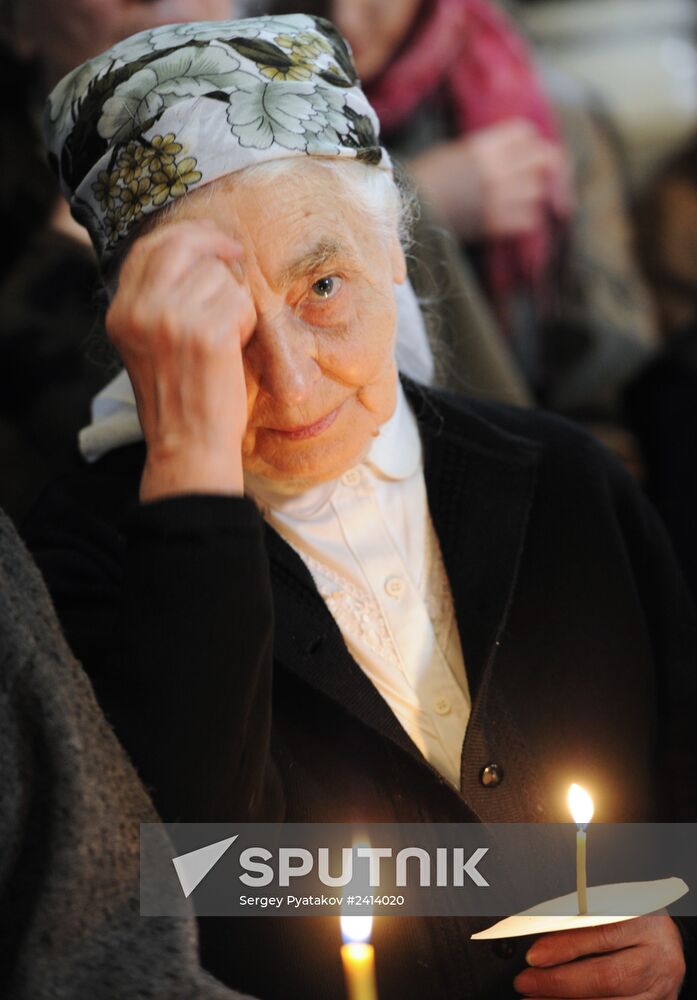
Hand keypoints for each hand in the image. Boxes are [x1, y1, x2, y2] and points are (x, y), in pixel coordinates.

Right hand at [106, 218, 255, 500]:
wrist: (188, 447)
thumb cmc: (179, 401)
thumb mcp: (147, 346)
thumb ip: (156, 302)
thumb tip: (193, 254)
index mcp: (121, 313)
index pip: (148, 248)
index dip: (185, 236)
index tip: (212, 242)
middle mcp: (140, 311)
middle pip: (183, 246)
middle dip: (215, 245)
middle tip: (236, 256)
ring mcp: (172, 320)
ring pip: (219, 276)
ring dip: (233, 302)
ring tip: (225, 339)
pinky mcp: (207, 334)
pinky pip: (240, 302)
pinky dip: (247, 323)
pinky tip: (235, 351)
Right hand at [409, 119, 571, 240]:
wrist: (407, 212)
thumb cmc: (425, 181)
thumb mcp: (455, 153)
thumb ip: (487, 152)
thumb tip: (514, 155)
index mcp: (485, 146)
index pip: (527, 134)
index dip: (533, 142)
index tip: (533, 152)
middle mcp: (497, 169)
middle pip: (544, 159)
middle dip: (550, 166)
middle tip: (552, 175)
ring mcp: (498, 197)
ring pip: (538, 190)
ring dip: (534, 194)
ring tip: (522, 198)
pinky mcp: (496, 223)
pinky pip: (529, 218)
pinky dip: (527, 217)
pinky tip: (516, 217)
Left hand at [513, 914, 685, 998]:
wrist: (665, 937)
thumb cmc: (633, 915)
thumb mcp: (612, 904)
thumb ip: (583, 917)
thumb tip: (542, 935)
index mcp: (646, 921)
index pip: (601, 934)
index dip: (565, 946)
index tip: (534, 955)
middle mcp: (658, 956)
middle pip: (606, 976)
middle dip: (559, 982)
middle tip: (526, 982)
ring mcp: (661, 987)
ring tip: (535, 998)